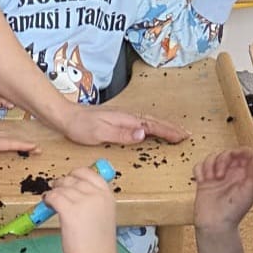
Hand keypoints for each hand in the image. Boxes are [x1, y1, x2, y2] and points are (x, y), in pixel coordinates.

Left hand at [0, 111, 38, 178]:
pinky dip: (4, 140)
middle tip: (37, 148)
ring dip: (15, 141)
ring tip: (25, 145)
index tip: (37, 147)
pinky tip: (1, 142)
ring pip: (4, 138)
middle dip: (24, 144)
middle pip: (11, 140)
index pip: (10, 144)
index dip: (24, 146)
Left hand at [40, 165, 123, 252]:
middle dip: (62, 183)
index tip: (71, 177)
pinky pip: (53, 196)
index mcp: (107, 196)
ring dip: (54, 192)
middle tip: (56, 189)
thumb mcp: (103, 216)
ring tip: (51, 199)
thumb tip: (75, 194)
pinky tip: (47, 204)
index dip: (77, 173)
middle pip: (73, 179)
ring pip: (62, 187)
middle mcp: (96, 195)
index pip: (91, 173)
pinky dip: (48, 199)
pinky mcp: (69, 210)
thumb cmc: (99, 246)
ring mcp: (83, 201)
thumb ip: (93, 203)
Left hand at [60, 105, 189, 146]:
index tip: (181, 136)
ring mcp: (123, 117)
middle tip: (186, 134)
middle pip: (154, 121)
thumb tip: (144, 133)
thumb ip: (122, 134)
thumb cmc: (81, 126)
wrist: (66, 116)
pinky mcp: (118, 120)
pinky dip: (152, 125)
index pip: (152, 126)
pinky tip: (152, 129)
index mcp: (126, 119)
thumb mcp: (100, 133)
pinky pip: (141, 122)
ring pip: (149, 121)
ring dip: (163, 126)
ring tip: (175, 132)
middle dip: (171, 128)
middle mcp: (127, 116)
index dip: (168, 131)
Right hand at [192, 149, 252, 232]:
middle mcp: (232, 174)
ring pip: (212, 157)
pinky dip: (199, 170)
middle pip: (227, 153)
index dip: (240, 151)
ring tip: (211, 179)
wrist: (215, 225)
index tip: (235, 157)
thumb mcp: (249, 192)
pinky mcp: (204, 181)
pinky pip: (199, 166)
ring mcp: (217, 176)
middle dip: (222, 159)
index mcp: (245, 175)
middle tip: (220, 174)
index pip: (245, 154)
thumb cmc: (233, 213)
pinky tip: (202, 181)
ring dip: (209, 165)